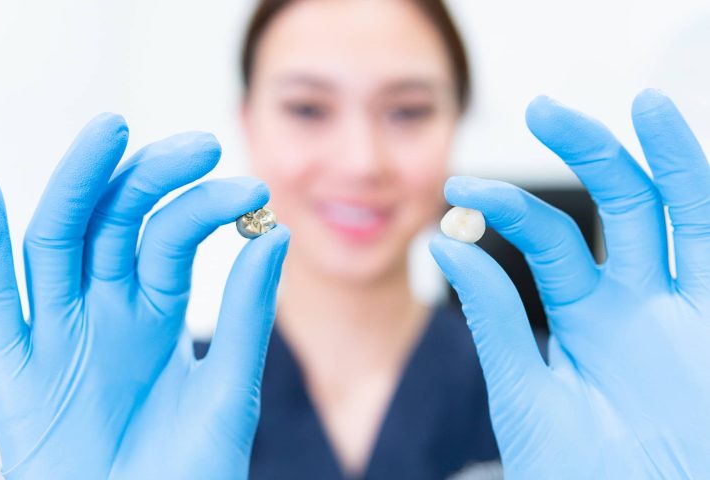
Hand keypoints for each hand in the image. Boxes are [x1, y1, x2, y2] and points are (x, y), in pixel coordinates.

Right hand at [0, 114, 288, 478]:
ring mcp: (59, 333)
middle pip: (115, 222)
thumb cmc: (191, 474)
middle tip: (199, 144)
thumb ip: (246, 313)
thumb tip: (276, 232)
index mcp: (157, 309)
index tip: (252, 191)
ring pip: (57, 242)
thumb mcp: (229, 390)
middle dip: (149, 178)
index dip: (204, 206)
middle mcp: (105, 308)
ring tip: (109, 132)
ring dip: (78, 185)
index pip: (172, 235)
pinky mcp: (16, 371)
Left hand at [430, 90, 709, 478]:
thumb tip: (444, 245)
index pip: (551, 237)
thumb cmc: (572, 474)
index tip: (457, 191)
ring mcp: (685, 316)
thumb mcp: (524, 391)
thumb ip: (494, 318)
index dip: (506, 207)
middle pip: (623, 207)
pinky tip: (688, 158)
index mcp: (588, 316)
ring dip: (669, 160)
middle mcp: (639, 305)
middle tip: (542, 108)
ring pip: (684, 218)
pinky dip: (703, 202)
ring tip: (645, 106)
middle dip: (590, 152)